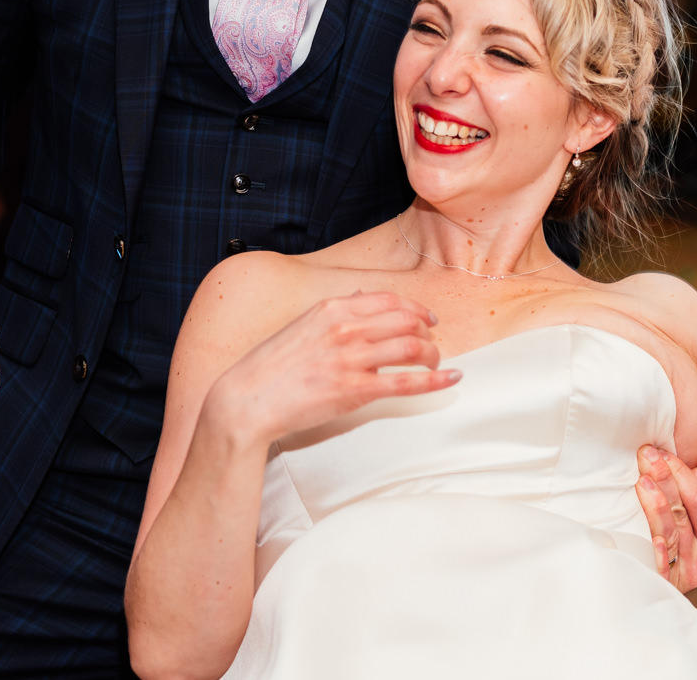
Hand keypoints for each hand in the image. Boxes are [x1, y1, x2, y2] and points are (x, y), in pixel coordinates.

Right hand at [205, 291, 458, 447]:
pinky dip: (435, 380)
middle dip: (427, 331)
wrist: (246, 401)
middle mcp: (345, 329)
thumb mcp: (301, 325)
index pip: (388, 300)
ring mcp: (351, 359)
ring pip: (412, 347)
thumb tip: (360, 296)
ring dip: (432, 355)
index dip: (415, 308)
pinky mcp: (355, 391)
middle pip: (406, 320)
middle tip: (433, 343)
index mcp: (332, 309)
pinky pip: (407, 382)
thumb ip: (335, 311)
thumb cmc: (269, 367)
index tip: (427, 318)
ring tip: (437, 364)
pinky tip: (450, 379)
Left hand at [636, 445, 696, 590]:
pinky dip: (659, 553)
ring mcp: (682, 575)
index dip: (683, 473)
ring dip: (658, 506)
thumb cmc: (659, 546)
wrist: (636, 593)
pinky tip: (652, 541)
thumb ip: (690, 495)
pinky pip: (661, 570)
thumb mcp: (677, 519)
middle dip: (668, 480)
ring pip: (671, 534)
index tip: (660, 452)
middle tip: (647, 456)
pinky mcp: (662, 589)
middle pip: (685, 513)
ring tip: (642, 482)